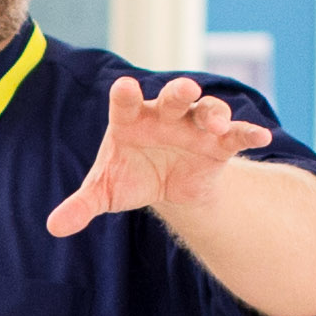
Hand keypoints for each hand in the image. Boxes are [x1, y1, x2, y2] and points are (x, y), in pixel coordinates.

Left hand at [41, 75, 271, 239]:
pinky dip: (247, 133)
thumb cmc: (130, 176)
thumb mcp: (105, 192)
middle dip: (178, 93)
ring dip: (212, 113)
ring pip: (205, 111)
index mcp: (131, 119)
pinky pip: (235, 135)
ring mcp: (193, 127)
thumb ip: (81, 205)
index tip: (125, 88)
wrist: (163, 185)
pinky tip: (261, 136)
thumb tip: (54, 226)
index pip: (126, 103)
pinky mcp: (218, 144)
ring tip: (217, 123)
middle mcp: (164, 116)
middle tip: (182, 91)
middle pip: (172, 98)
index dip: (127, 96)